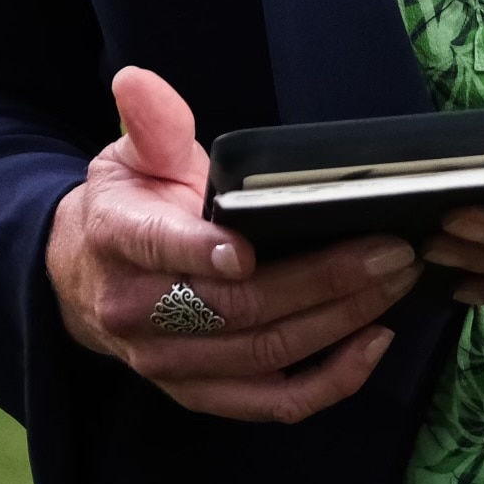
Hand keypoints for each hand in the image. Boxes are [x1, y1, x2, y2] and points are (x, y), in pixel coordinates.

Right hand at [44, 66, 411, 422]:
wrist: (88, 281)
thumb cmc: (128, 208)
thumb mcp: (130, 156)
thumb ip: (151, 123)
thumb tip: (138, 80)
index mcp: (119, 240)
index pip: (159, 249)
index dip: (202, 251)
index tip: (250, 250)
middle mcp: (138, 312)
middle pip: (237, 308)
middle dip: (321, 280)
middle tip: (389, 250)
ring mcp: (171, 364)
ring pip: (264, 353)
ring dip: (339, 321)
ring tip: (395, 281)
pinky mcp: (203, 394)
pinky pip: (273, 402)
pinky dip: (330, 382)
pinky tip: (373, 342)